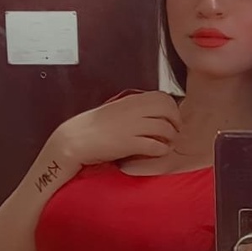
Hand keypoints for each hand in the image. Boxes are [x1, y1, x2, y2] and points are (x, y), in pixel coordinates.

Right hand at [52, 91, 180, 170]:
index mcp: (131, 100)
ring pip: (165, 128)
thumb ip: (135, 109)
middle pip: (168, 109)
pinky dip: (161, 150)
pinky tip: (157, 153)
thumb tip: (152, 113)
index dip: (172, 108)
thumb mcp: (117, 110)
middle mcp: (133, 110)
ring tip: (167, 145)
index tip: (171, 119)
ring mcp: (131, 126)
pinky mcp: (128, 143)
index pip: (162, 97)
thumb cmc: (95, 127)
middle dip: (176, 122)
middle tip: (175, 133)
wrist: (75, 140)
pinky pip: (155, 145)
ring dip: (170, 138)